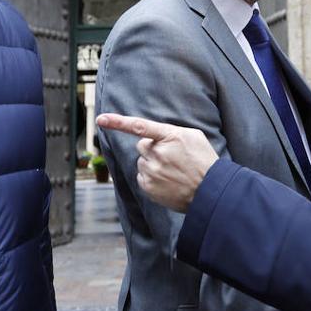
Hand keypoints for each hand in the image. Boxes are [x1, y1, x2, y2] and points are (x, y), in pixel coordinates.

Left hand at [96, 113, 217, 212]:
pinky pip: (141, 176)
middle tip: (171, 158)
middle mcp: (158, 153)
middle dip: (152, 149)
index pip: (140, 126)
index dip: (118, 122)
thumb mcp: (193, 137)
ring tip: (172, 172)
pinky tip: (167, 181)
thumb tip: (153, 135)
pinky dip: (151, 178)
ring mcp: (152, 171)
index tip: (100, 119)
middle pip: (142, 145)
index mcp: (170, 136)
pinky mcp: (148, 186)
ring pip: (142, 162)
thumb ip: (171, 132)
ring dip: (152, 164)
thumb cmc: (203, 161)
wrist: (209, 191)